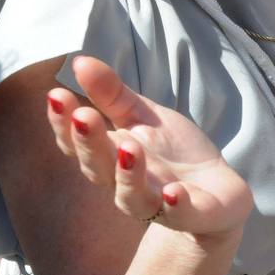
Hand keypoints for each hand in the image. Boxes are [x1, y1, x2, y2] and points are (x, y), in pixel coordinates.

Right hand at [46, 56, 253, 238]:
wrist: (219, 188)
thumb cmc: (172, 152)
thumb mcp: (142, 116)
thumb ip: (112, 94)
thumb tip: (79, 60)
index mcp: (110, 158)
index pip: (77, 143)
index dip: (63, 123)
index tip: (55, 95)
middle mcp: (125, 185)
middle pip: (99, 169)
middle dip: (89, 144)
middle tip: (84, 116)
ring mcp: (158, 203)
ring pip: (132, 196)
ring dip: (128, 175)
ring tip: (129, 147)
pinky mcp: (192, 214)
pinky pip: (180, 214)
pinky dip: (175, 205)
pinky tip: (173, 192)